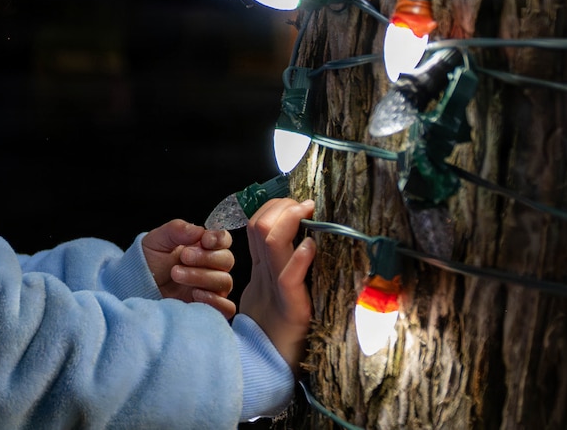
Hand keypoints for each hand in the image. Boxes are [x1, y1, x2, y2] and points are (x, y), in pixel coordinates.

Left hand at [141, 219, 235, 318]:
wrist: (138, 285)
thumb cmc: (150, 261)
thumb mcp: (157, 240)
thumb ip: (177, 230)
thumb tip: (199, 231)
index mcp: (203, 246)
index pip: (224, 239)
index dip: (219, 239)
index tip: (205, 240)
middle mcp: (212, 266)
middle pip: (226, 260)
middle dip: (205, 258)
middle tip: (183, 257)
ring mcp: (212, 288)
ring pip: (224, 281)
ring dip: (201, 276)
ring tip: (176, 274)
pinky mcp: (209, 307)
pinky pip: (226, 307)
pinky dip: (215, 301)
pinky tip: (195, 294)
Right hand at [237, 197, 317, 368]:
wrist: (266, 365)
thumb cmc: (274, 331)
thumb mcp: (268, 292)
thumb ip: (273, 267)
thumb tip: (295, 242)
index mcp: (259, 269)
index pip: (257, 226)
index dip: (272, 207)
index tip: (294, 202)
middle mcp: (264, 273)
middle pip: (261, 227)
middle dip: (282, 207)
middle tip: (302, 204)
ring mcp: (276, 288)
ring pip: (271, 243)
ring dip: (290, 220)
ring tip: (306, 211)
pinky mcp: (291, 306)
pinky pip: (289, 277)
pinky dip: (299, 258)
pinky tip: (310, 246)